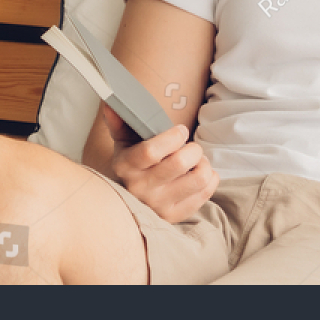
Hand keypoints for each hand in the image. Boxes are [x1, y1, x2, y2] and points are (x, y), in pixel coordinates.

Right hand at [100, 103, 218, 223]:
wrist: (130, 197)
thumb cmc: (132, 163)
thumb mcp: (123, 142)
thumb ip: (119, 122)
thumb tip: (110, 104)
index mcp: (126, 166)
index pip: (151, 152)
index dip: (172, 137)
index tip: (180, 130)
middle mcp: (140, 189)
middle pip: (179, 163)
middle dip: (193, 149)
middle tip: (190, 147)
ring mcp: (158, 205)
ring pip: (197, 179)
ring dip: (203, 164)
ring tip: (196, 161)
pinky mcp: (174, 215)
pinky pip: (204, 194)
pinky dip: (209, 178)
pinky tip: (198, 173)